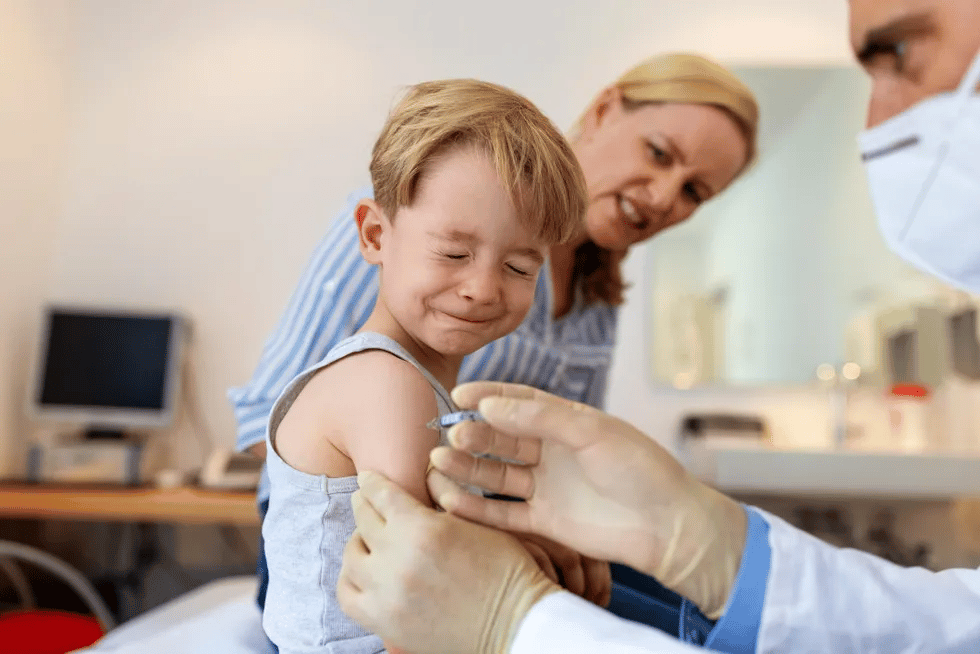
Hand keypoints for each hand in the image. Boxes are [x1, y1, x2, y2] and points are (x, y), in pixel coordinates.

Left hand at [338, 471, 560, 653]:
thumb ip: (447, 498)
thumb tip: (424, 476)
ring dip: (359, 542)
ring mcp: (387, 593)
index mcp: (424, 528)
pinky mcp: (384, 621)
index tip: (367, 478)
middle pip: (363, 520)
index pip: (381, 495)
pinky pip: (347, 595)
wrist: (515, 623)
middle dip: (364, 505)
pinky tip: (363, 572)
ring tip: (368, 538)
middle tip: (365, 501)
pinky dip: (350, 579)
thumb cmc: (507, 569)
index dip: (372, 482)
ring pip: (352, 555)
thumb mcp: (480, 522)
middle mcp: (398, 558)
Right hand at [426, 382, 746, 619]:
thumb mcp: (592, 431)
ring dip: (467, 468)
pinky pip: (503, 513)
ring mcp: (547, 488)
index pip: (519, 402)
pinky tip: (450, 498)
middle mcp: (553, 453)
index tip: (458, 393)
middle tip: (450, 435)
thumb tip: (489, 404)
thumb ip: (540, 417)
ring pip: (496, 475)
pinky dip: (476, 508)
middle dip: (473, 435)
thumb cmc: (641, 469)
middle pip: (502, 439)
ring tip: (439, 462)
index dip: (487, 396)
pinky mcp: (545, 523)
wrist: (669, 526)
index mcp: (567, 423)